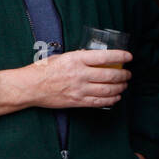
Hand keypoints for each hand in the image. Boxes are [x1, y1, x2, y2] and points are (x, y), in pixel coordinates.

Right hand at [0, 48, 131, 115]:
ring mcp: (79, 89)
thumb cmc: (42, 70)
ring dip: (120, 87)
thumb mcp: (61, 57)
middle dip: (124, 75)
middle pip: (110, 75)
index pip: (105, 57)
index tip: (128, 56)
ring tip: (123, 85)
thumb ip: (78, 57)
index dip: (120, 56)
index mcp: (75, 59)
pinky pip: (100, 102)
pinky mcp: (77, 101)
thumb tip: (94, 58)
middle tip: (128, 74)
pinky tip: (115, 97)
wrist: (30, 87)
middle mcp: (80, 74)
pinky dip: (111, 100)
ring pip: (108, 89)